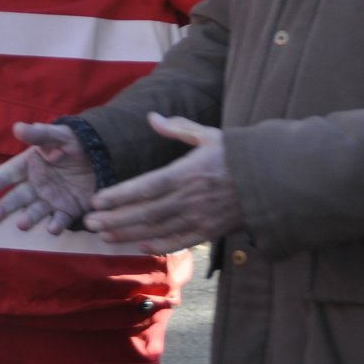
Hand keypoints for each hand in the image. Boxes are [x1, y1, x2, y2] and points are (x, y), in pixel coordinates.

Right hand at [0, 121, 96, 234]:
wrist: (104, 154)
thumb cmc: (77, 142)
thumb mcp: (59, 135)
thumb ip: (39, 134)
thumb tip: (17, 127)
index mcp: (30, 165)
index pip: (8, 174)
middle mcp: (37, 184)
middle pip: (16, 197)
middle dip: (3, 207)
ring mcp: (52, 199)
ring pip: (34, 212)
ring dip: (27, 219)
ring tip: (21, 225)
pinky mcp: (69, 209)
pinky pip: (60, 220)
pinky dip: (55, 225)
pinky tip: (52, 229)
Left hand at [84, 113, 242, 252]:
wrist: (274, 181)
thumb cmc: (237, 155)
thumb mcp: (208, 135)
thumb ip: (178, 129)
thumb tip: (152, 117)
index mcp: (187, 173)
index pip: (146, 186)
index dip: (120, 195)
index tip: (97, 200)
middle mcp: (190, 198)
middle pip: (145, 212)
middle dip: (115, 219)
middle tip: (89, 223)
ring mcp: (200, 217)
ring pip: (158, 229)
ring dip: (129, 233)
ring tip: (104, 235)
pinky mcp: (211, 231)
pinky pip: (181, 241)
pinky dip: (160, 245)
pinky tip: (141, 246)